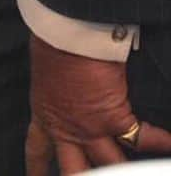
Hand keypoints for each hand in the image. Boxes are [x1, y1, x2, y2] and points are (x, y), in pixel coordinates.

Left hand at [26, 31, 170, 173]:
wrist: (63, 34)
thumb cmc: (49, 46)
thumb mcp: (44, 78)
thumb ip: (54, 96)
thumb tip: (62, 93)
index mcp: (45, 116)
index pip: (38, 151)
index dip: (38, 170)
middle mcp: (67, 129)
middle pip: (75, 172)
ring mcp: (93, 127)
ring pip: (111, 164)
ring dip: (124, 168)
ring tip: (138, 171)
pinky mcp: (115, 117)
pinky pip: (144, 137)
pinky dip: (161, 142)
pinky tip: (170, 146)